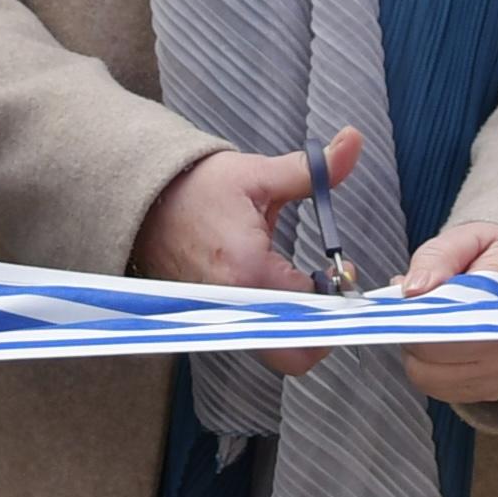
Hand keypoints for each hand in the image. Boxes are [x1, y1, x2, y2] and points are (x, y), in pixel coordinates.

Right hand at [133, 131, 360, 377]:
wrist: (144, 200)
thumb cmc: (199, 188)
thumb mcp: (259, 175)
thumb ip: (314, 170)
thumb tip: (353, 140)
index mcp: (249, 271)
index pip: (314, 310)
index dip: (338, 294)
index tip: (343, 272)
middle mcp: (233, 305)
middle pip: (294, 356)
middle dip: (322, 330)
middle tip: (328, 292)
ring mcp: (218, 318)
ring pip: (274, 349)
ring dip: (298, 325)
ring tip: (303, 283)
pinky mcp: (210, 320)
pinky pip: (253, 336)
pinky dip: (274, 321)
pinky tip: (278, 287)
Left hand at [394, 222, 497, 407]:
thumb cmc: (491, 258)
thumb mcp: (466, 239)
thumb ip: (438, 258)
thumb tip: (412, 289)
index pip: (460, 325)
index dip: (424, 315)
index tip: (406, 297)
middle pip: (436, 354)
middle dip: (410, 327)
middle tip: (410, 302)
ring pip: (427, 375)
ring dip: (413, 348)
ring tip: (421, 319)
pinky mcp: (486, 391)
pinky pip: (434, 386)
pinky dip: (421, 364)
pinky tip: (430, 340)